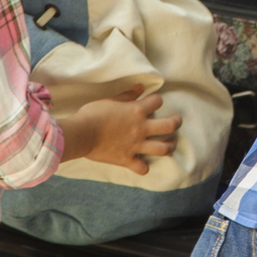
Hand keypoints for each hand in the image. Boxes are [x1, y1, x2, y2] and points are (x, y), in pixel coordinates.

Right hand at [58, 90, 182, 176]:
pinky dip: (144, 167)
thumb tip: (140, 88)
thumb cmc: (92, 114)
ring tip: (169, 143)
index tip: (153, 102)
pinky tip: (142, 163)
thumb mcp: (109, 100)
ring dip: (169, 146)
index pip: (157, 101)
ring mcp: (136, 145)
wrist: (80, 133)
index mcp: (136, 111)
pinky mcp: (127, 159)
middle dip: (176, 122)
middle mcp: (140, 128)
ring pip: (163, 149)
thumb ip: (127, 95)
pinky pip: (143, 168)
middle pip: (170, 126)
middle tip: (176, 121)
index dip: (157, 100)